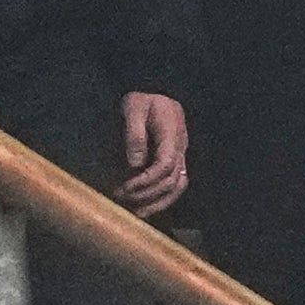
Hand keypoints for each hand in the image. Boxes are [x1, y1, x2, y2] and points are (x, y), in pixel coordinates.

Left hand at [116, 93, 188, 216]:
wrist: (159, 90)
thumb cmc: (144, 98)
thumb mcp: (133, 108)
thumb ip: (134, 134)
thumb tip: (134, 163)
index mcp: (172, 136)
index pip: (165, 165)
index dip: (146, 180)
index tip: (125, 187)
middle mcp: (181, 149)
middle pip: (173, 181)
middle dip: (147, 193)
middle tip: (122, 197)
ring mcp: (182, 155)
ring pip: (179, 186)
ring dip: (159, 202)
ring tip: (138, 213)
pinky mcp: (177, 160)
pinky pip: (176, 184)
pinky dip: (163, 198)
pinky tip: (147, 206)